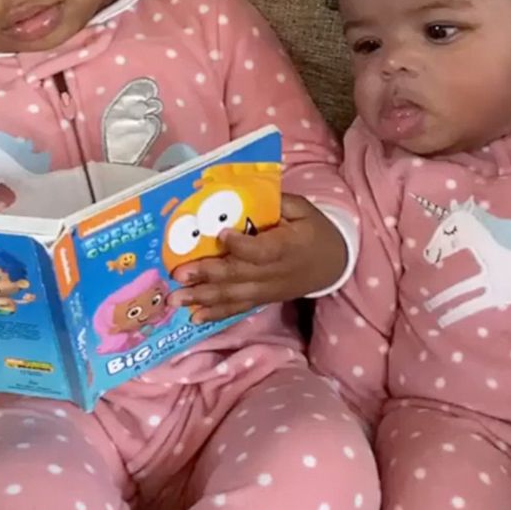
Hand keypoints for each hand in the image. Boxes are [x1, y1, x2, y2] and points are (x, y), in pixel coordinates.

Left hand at [170, 194, 347, 322]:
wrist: (334, 264)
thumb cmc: (315, 231)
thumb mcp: (303, 209)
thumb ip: (277, 203)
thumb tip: (243, 192)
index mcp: (287, 247)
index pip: (261, 250)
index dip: (240, 245)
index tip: (221, 234)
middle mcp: (275, 273)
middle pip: (239, 275)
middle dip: (207, 275)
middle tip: (179, 273)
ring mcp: (267, 290)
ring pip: (233, 296)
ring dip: (203, 298)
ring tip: (176, 299)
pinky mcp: (263, 299)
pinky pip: (237, 308)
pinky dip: (216, 314)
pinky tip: (194, 317)